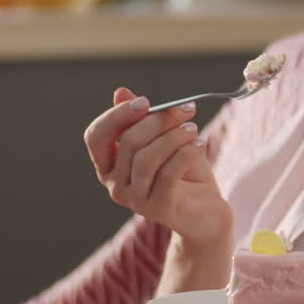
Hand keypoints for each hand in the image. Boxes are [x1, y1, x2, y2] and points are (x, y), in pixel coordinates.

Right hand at [83, 87, 230, 243]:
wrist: (207, 211)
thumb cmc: (183, 172)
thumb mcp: (163, 140)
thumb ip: (142, 119)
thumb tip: (121, 92)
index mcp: (109, 167)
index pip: (96, 137)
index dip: (116, 116)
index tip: (146, 101)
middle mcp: (115, 185)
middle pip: (128, 143)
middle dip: (158, 120)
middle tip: (186, 109)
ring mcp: (135, 200)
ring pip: (146, 158)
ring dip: (173, 136)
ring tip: (193, 127)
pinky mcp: (159, 208)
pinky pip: (168, 173)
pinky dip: (185, 153)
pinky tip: (200, 144)